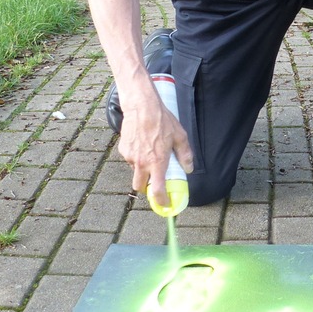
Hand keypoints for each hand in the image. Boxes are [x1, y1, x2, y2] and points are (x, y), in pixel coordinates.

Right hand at [118, 91, 192, 207]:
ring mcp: (130, 157)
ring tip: (150, 153)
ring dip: (142, 169)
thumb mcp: (180, 136)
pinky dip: (136, 157)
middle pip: (140, 186)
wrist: (141, 106)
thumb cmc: (162, 120)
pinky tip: (142, 144)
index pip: (157, 190)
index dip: (161, 201)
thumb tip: (188, 168)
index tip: (165, 205)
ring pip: (135, 171)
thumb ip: (185, 155)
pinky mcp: (123, 149)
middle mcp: (142, 163)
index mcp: (157, 162)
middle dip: (147, 188)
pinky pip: (130, 159)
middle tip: (155, 181)